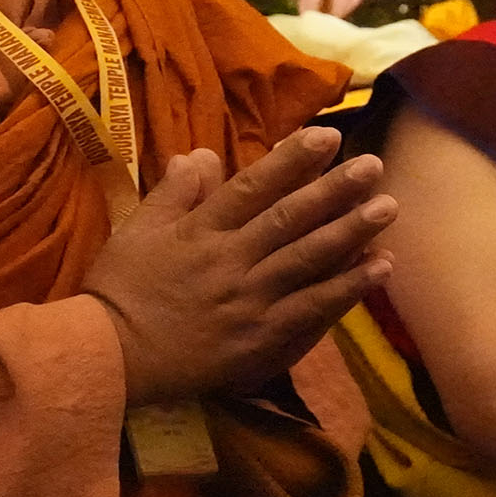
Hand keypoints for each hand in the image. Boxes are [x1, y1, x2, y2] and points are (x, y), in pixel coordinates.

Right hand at [84, 125, 396, 405]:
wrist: (106, 360)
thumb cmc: (120, 292)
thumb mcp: (137, 231)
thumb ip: (175, 192)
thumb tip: (203, 152)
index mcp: (200, 231)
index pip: (253, 187)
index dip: (292, 159)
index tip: (328, 136)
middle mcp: (230, 260)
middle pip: (290, 219)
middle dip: (335, 190)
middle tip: (374, 165)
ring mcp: (249, 300)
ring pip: (308, 260)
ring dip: (352, 232)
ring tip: (389, 207)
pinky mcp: (261, 337)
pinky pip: (313, 309)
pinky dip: (349, 287)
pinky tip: (381, 267)